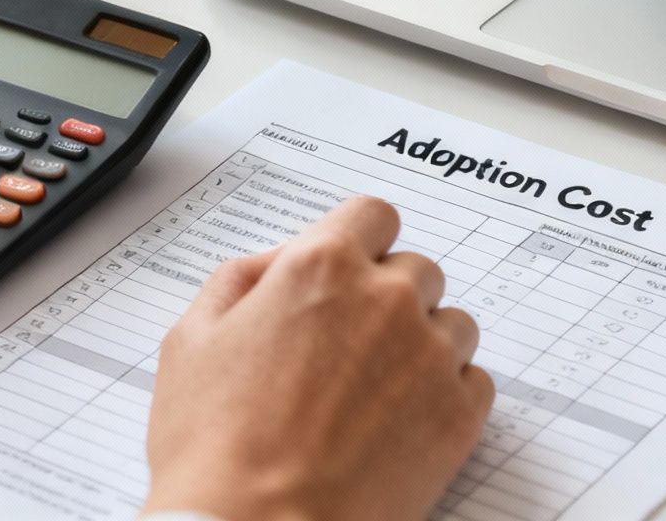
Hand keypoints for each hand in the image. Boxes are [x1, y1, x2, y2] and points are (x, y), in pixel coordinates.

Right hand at [142, 197, 494, 520]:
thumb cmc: (214, 450)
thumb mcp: (191, 340)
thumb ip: (239, 280)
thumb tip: (277, 263)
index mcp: (322, 267)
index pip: (373, 215)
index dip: (358, 244)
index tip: (349, 272)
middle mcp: (387, 299)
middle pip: (415, 269)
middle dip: (387, 298)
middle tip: (347, 349)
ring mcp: (431, 356)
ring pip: (452, 323)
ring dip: (422, 345)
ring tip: (373, 394)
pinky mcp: (460, 414)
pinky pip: (475, 381)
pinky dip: (446, 395)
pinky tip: (400, 424)